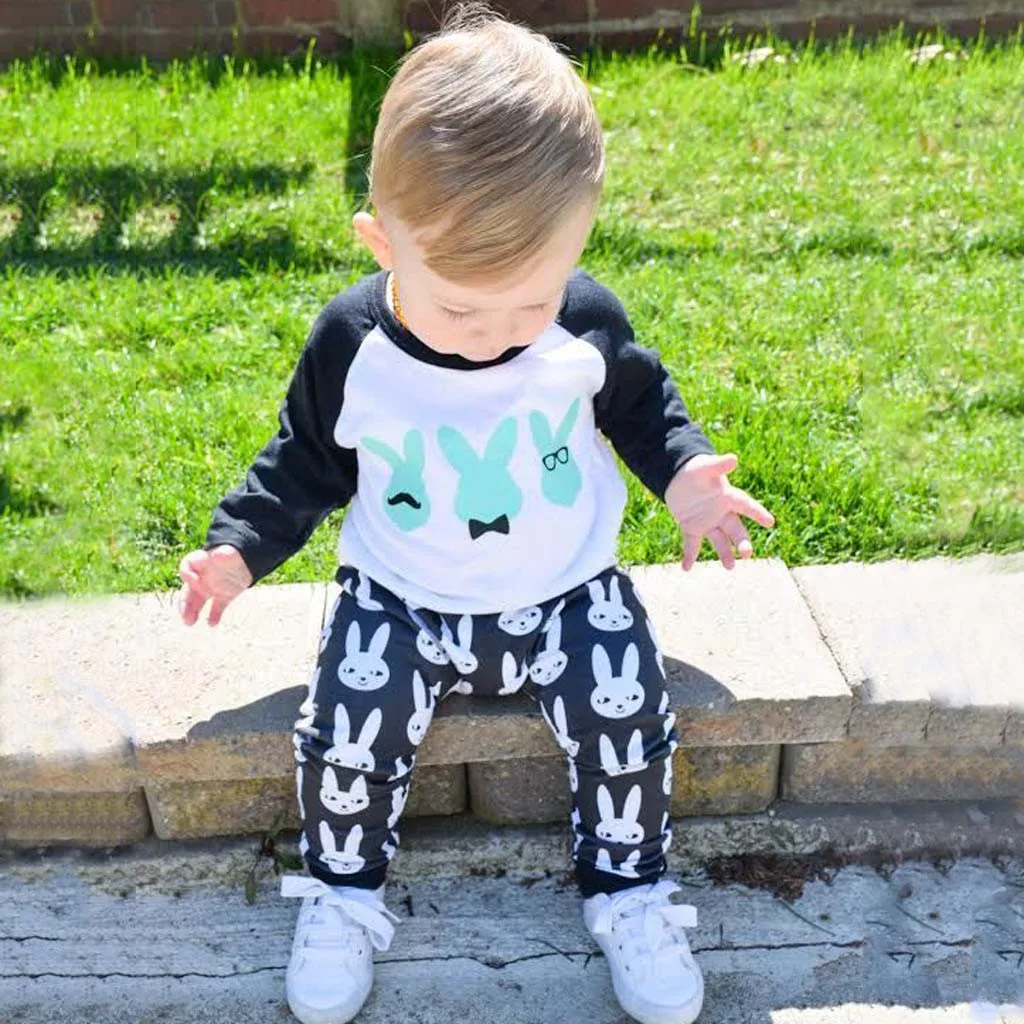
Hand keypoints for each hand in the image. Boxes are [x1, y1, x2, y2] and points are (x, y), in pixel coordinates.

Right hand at [177, 545, 252, 625]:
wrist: (247, 560)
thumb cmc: (234, 552)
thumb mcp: (230, 552)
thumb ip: (224, 554)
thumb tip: (218, 554)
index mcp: (202, 562)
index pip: (187, 566)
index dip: (187, 574)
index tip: (193, 581)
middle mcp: (203, 576)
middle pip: (188, 589)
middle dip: (184, 602)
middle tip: (184, 614)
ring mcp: (212, 587)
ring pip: (198, 601)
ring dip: (192, 612)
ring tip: (190, 623)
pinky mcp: (224, 596)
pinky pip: (216, 607)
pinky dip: (214, 616)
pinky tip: (212, 624)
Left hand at [664, 453, 774, 570]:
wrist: (678, 477)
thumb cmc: (695, 470)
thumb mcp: (705, 467)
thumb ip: (718, 465)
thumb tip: (733, 459)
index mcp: (728, 497)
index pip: (746, 505)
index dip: (758, 513)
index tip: (770, 522)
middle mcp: (721, 512)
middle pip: (735, 529)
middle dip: (742, 542)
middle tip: (747, 554)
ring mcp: (708, 522)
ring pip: (719, 540)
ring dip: (725, 553)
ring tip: (730, 567)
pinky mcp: (692, 527)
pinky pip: (692, 544)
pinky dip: (690, 556)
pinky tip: (686, 568)